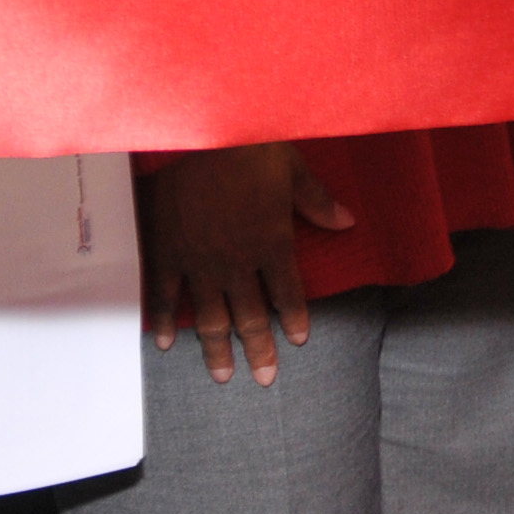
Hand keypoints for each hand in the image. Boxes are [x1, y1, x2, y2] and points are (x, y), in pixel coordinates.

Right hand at [139, 144, 351, 386]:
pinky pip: (165, 296)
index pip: (288, 293)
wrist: (197, 134)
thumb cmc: (249, 147)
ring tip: (223, 376)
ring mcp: (199, 262)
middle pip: (249, 317)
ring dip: (217, 350)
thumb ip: (317, 202)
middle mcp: (237, 262)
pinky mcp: (166, 253)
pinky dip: (165, 322)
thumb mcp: (292, 169)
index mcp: (271, 243)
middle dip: (259, 350)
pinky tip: (166, 345)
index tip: (297, 342)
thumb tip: (348, 222)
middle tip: (265, 380)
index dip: (293, 320)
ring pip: (210, 317)